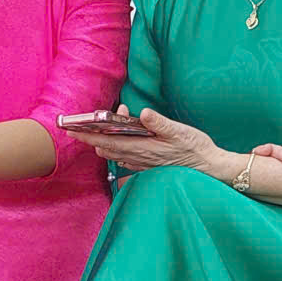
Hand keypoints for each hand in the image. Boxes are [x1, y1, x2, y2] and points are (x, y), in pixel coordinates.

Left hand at [72, 105, 218, 172]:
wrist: (209, 167)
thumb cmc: (196, 148)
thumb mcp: (180, 131)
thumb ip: (160, 123)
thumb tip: (143, 113)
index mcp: (143, 147)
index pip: (108, 140)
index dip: (88, 135)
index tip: (72, 129)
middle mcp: (139, 157)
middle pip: (107, 148)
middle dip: (91, 137)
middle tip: (79, 127)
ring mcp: (143, 163)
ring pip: (115, 154)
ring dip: (104, 143)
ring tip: (99, 131)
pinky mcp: (149, 165)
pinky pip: (126, 159)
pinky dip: (117, 150)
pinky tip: (118, 146)